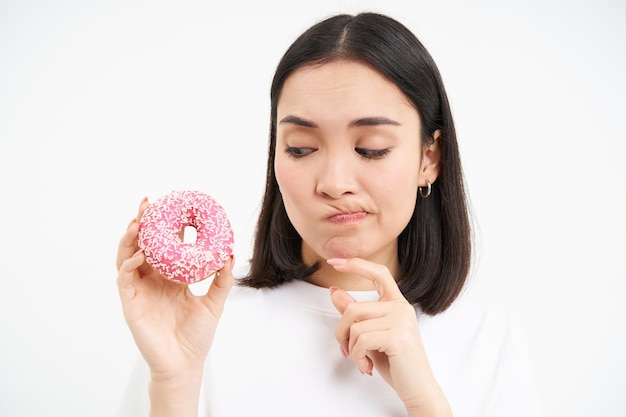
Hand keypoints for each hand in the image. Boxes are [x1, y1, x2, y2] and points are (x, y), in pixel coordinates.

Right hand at [116, 198, 234, 379]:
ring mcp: (140, 290)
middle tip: (148, 203)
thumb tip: (230, 253)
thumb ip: (222, 279)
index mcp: (171, 277)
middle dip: (143, 223)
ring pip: (127, 256)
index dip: (167, 225)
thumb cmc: (197, 336)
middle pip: (143, 244)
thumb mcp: (214, 302)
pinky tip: (140, 254)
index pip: (166, 245)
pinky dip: (129, 264)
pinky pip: (125, 278)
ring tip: (137, 222)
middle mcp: (153, 280)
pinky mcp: (131, 303)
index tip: (174, 204)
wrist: (185, 364)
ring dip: (130, 238)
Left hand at [328, 257, 450, 415]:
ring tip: (361, 361)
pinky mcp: (399, 336)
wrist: (418, 389)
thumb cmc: (395, 363)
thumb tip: (334, 291)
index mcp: (397, 304)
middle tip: (347, 352)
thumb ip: (355, 314)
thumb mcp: (370, 336)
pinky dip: (357, 356)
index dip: (356, 264)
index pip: (379, 274)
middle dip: (341, 334)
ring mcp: (402, 321)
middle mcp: (401, 308)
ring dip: (350, 348)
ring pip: (355, 326)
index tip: (334, 261)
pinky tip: (366, 366)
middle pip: (354, 309)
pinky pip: (361, 340)